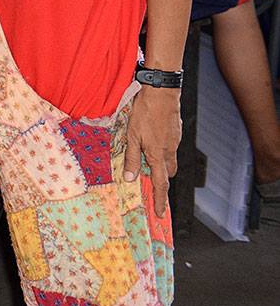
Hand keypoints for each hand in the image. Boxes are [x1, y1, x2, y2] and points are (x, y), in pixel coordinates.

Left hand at [124, 86, 181, 215]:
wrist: (162, 92)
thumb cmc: (143, 112)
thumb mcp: (131, 136)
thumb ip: (132, 158)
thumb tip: (131, 179)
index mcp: (158, 155)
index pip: (161, 183)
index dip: (159, 199)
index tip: (159, 213)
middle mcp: (170, 150)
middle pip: (168, 172)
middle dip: (161, 180)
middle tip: (151, 183)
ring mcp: (175, 140)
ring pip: (170, 159)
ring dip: (161, 163)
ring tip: (147, 159)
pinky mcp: (176, 131)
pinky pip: (170, 146)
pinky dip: (162, 149)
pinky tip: (152, 140)